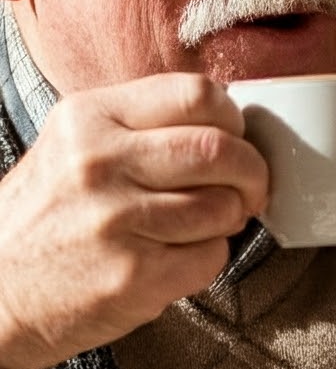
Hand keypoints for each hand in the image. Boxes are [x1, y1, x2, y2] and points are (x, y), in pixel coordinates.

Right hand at [0, 74, 267, 368]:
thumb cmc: (51, 217)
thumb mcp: (76, 148)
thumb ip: (144, 128)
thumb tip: (232, 127)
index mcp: (89, 118)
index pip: (197, 94)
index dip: (233, 120)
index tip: (235, 140)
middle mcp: (99, 162)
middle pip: (222, 149)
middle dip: (252, 173)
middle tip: (247, 189)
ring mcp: (116, 220)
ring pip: (225, 206)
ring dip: (231, 219)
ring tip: (201, 225)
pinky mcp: (135, 273)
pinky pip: (213, 256)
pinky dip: (209, 258)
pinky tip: (175, 257)